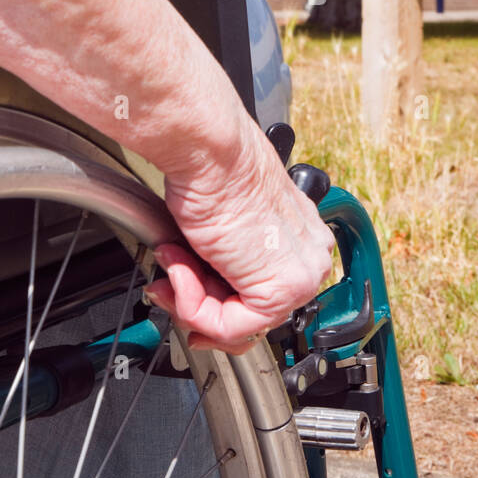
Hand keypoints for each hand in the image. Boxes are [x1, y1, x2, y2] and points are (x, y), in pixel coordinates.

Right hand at [145, 130, 333, 354]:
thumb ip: (226, 258)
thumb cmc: (215, 168)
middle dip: (197, 302)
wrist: (211, 151)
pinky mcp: (279, 292)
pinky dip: (192, 304)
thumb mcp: (228, 221)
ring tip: (173, 260)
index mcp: (303, 238)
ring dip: (189, 297)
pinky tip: (180, 269)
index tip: (183, 290)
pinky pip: (227, 326)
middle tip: (168, 281)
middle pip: (248, 313)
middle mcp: (310, 258)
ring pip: (236, 324)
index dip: (213, 299)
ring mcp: (300, 278)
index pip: (260, 295)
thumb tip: (200, 283)